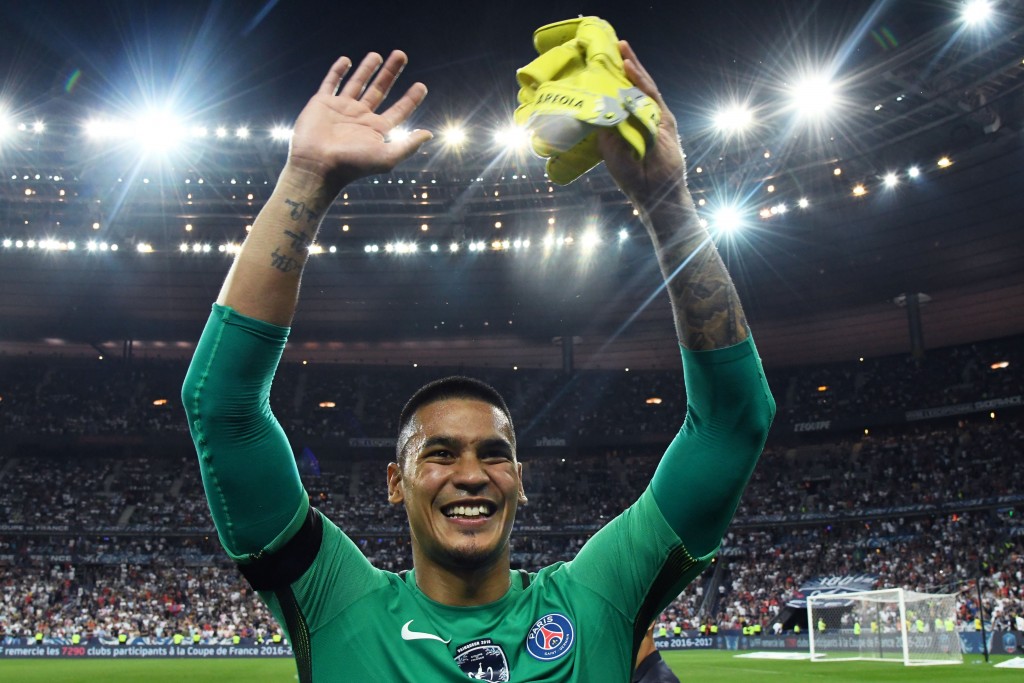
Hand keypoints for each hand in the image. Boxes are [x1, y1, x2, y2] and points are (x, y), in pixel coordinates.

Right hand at [286, 51, 431, 193]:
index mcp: (376, 130)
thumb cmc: (352, 165)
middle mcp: (361, 117)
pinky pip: (331, 83)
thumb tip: (429, 134)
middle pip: (380, 90)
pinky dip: (337, 71)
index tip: (422, 86)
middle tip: (401, 55)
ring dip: (367, 68)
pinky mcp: (322, 103)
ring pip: (357, 83)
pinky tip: (346, 60)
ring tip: (377, 55)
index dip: (411, 99)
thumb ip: (408, 145)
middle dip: (391, 72)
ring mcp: (341, 109)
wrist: (317, 165)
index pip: (399, 110)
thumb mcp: (387, 157)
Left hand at [597, 41, 686, 212]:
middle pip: (633, 87)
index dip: (612, 80)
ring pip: (643, 86)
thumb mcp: (611, 149)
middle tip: (615, 45)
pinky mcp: (665, 121)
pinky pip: (651, 96)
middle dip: (624, 66)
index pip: (619, 97)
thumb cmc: (631, 176)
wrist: (653, 192)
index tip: (601, 64)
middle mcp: (641, 117)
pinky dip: (640, 81)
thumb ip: (606, 128)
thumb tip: (595, 106)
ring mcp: (655, 117)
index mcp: (627, 124)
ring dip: (633, 67)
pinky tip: (630, 68)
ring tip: (622, 49)